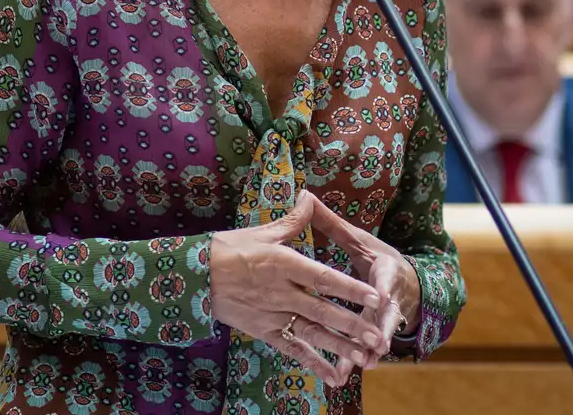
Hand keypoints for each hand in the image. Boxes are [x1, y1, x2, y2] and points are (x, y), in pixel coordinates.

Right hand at [210, 190, 388, 388]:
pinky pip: (292, 349)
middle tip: (376, 337)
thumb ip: (293, 220)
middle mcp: (281, 292)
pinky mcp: (264, 330)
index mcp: (284, 264)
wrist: (195, 276)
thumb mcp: (263, 232)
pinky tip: (334, 376)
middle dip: (352, 325)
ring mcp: (273, 314)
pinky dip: (314, 363)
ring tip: (363, 357)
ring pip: (311, 333)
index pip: (323, 277)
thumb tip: (310, 196)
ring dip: (339, 346)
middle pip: (322, 311)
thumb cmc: (230, 249)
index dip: (350, 288)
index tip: (374, 296)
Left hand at [307, 194, 420, 368]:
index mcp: (385, 268)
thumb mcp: (357, 238)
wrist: (406, 281)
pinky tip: (344, 373)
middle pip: (386, 312)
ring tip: (365, 364)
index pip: (385, 277)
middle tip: (378, 342)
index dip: (385, 288)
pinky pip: (364, 345)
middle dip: (382, 328)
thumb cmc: (376, 256)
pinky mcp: (376, 330)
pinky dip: (355, 358)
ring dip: (370, 349)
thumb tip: (305, 194)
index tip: (384, 296)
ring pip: (377, 333)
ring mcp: (384, 315)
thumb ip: (331, 222)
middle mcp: (389, 294)